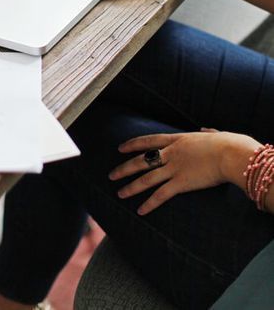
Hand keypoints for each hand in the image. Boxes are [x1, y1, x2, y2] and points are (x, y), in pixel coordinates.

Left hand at [108, 130, 257, 215]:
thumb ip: (206, 133)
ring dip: (131, 187)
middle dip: (124, 168)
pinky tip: (140, 211)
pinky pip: (161, 195)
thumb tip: (205, 130)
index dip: (132, 144)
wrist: (229, 154)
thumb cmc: (226, 144)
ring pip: (146, 179)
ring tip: (119, 193)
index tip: (120, 148)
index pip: (148, 141)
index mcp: (177, 140)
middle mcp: (171, 153)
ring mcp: (174, 168)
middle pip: (141, 161)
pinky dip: (149, 204)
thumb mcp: (212, 135)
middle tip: (111, 175)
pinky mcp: (181, 183)